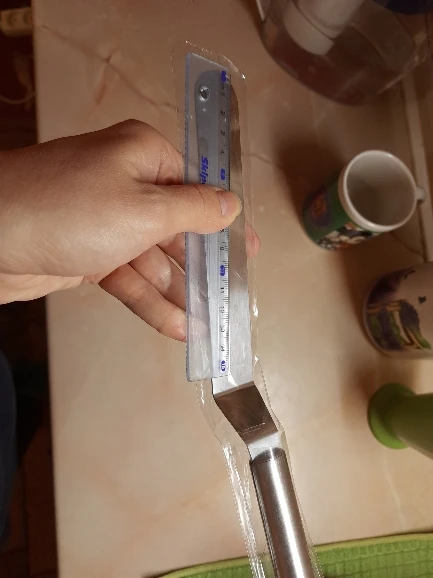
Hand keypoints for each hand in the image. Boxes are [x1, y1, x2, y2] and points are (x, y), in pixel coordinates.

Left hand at [0, 120, 259, 339]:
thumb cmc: (71, 211)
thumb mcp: (145, 209)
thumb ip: (195, 209)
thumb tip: (233, 204)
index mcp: (144, 157)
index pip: (197, 187)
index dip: (224, 222)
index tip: (247, 251)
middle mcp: (127, 184)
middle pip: (178, 227)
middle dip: (203, 264)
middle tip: (232, 295)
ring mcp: (106, 222)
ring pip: (154, 259)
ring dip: (179, 291)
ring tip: (210, 323)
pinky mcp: (89, 254)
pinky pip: (129, 277)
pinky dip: (150, 301)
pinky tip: (178, 328)